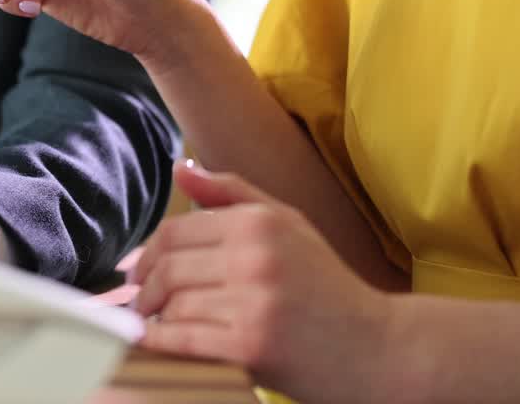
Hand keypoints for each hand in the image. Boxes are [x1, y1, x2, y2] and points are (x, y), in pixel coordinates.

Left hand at [130, 162, 395, 402]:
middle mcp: (255, 255)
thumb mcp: (289, 225)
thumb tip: (181, 169)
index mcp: (258, 222)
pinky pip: (185, 338)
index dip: (146, 254)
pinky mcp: (252, 343)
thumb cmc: (328, 288)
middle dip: (144, 289)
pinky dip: (161, 343)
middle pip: (169, 268)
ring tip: (154, 325)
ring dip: (154, 319)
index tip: (137, 273)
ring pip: (174, 304)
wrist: (382, 349)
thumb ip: (231, 194)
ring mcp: (254, 300)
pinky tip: (156, 344)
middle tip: (139, 304)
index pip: (175, 232)